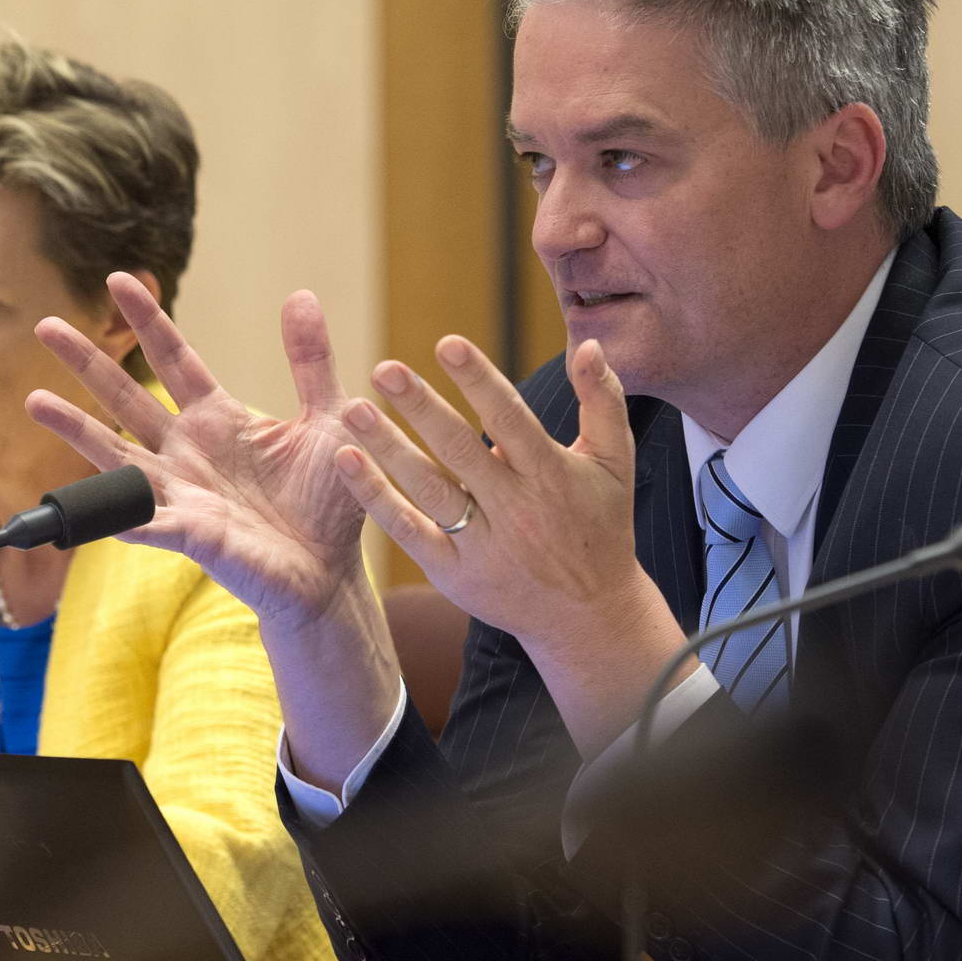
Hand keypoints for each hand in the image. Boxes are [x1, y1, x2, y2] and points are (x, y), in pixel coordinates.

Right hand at [26, 275, 370, 634]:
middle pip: (126, 397)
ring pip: (116, 454)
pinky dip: (116, 514)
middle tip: (45, 325)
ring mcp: (181, 493)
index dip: (148, 321)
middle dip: (87, 362)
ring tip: (34, 400)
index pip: (175, 360)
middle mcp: (188, 451)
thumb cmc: (330, 500)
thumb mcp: (330, 417)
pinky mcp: (189, 535)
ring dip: (76, 429)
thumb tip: (301, 295)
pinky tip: (79, 506)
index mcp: (219, 419)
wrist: (331, 572)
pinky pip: (144, 522)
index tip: (120, 280)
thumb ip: (311, 361)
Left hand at [336, 336, 686, 749]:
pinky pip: (409, 531)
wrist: (588, 616)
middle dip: (420, 407)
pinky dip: (376, 498)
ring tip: (353, 409)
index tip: (446, 344)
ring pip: (428, 488)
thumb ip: (604, 400)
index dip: (479, 380)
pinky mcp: (454, 573)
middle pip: (460, 450)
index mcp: (550, 473)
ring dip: (388, 448)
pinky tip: (346, 461)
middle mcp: (515, 507)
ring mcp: (482, 544)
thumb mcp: (615, 462)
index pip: (510, 418)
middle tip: (384, 369)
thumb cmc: (601, 526)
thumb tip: (588, 343)